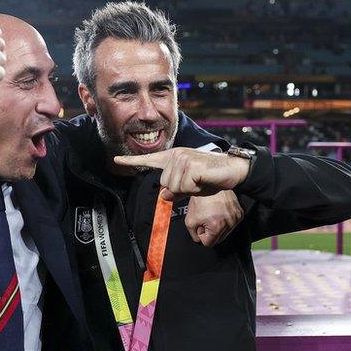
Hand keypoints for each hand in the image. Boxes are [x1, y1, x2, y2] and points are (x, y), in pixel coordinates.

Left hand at [113, 148, 249, 200]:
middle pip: (165, 184)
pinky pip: (184, 188)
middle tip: (197, 184)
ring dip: (189, 190)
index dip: (131, 161)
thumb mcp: (190, 187)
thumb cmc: (212, 178)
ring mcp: (182, 158)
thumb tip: (165, 195)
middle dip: (181, 190)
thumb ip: (175, 190)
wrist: (233, 169)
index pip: (149, 160)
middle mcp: (176, 155)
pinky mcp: (190, 165)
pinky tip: (204, 181)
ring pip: (173, 187)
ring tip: (202, 182)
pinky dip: (194, 190)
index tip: (116, 160)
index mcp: (174, 158)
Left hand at [186, 190, 243, 246]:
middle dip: (210, 232)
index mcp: (216, 227)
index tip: (200, 225)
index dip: (202, 235)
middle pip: (218, 239)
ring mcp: (236, 219)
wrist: (211, 184)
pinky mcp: (240, 213)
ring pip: (226, 232)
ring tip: (212, 214)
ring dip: (218, 227)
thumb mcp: (190, 220)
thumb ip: (194, 235)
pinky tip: (219, 212)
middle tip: (205, 219)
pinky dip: (225, 221)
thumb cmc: (200, 200)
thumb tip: (200, 240)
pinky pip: (232, 224)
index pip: (209, 243)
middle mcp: (229, 224)